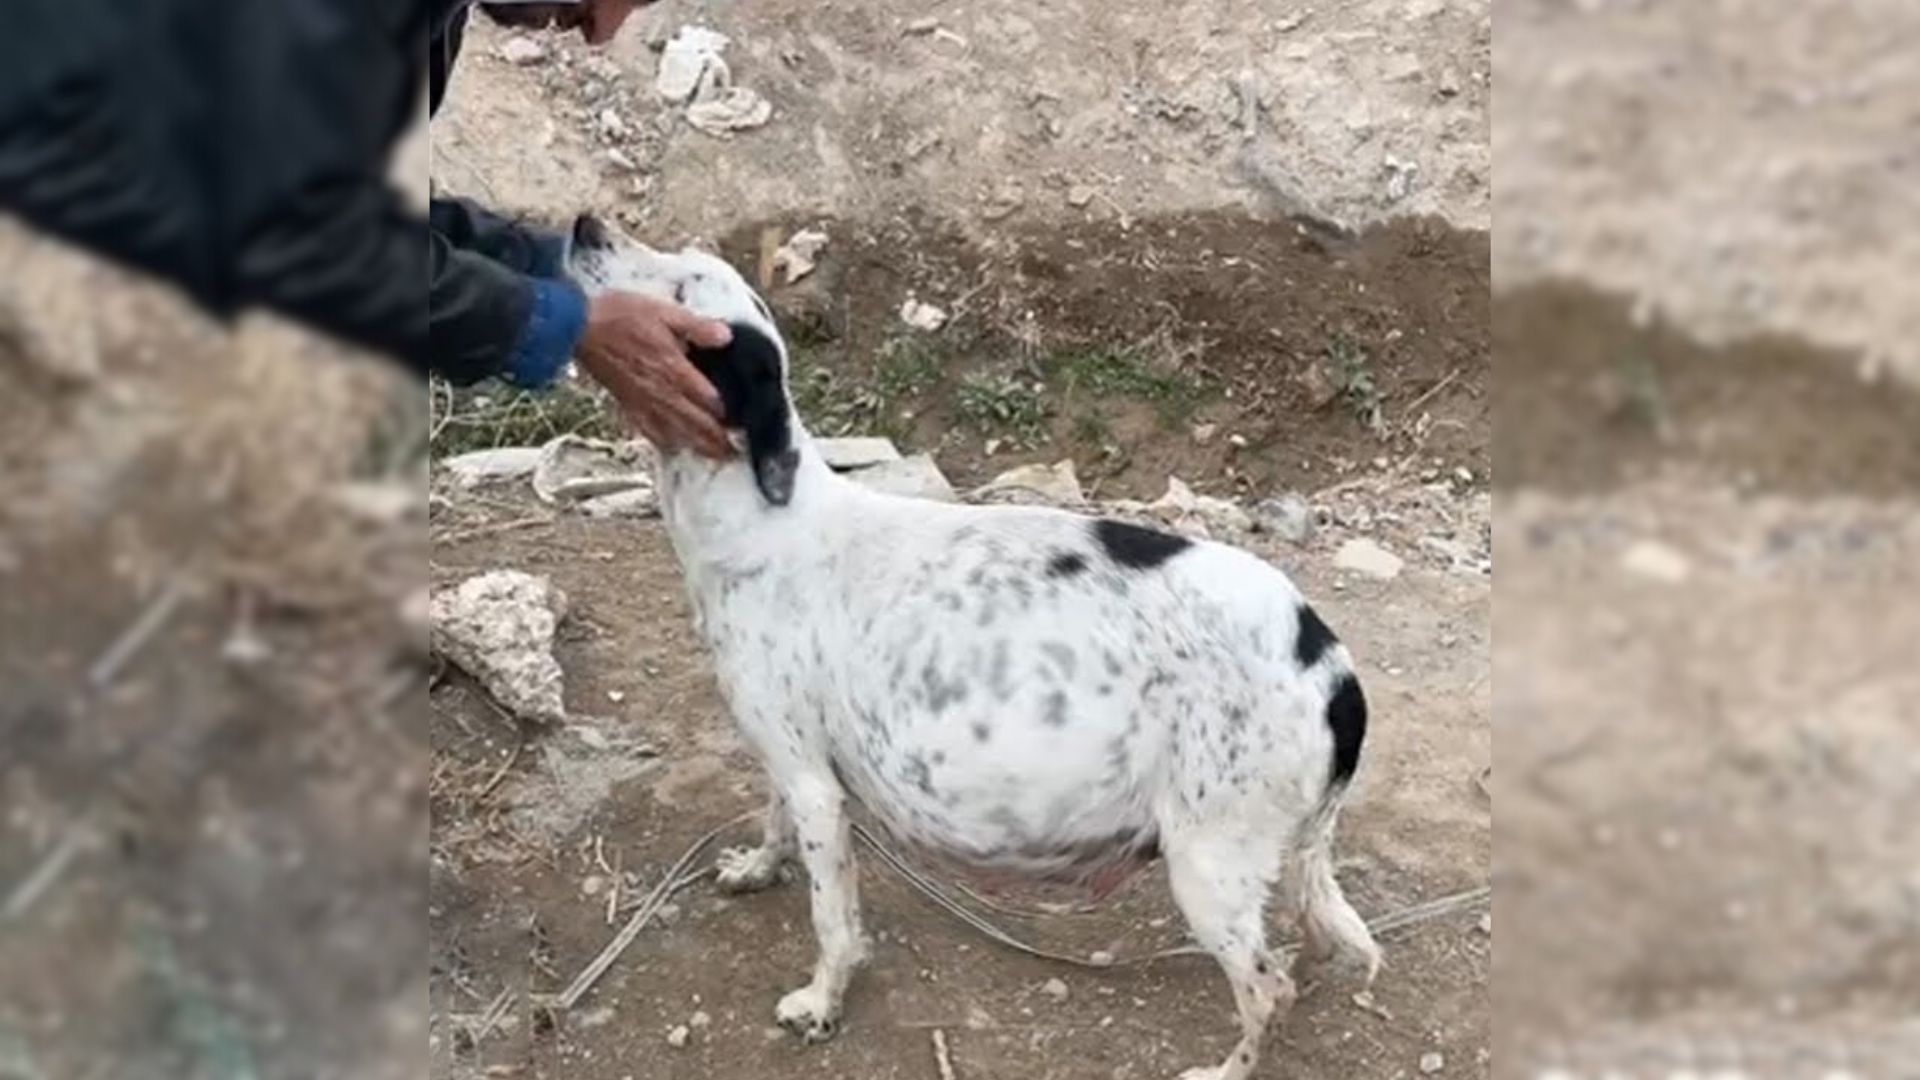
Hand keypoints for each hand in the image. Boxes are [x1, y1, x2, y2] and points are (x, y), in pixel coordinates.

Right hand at [573, 291, 734, 458]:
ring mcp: (642, 401)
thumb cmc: (620, 315)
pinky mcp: (626, 403)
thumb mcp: (664, 311)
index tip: (743, 421)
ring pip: (676, 432)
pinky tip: (673, 446)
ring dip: (697, 446)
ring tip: (715, 455)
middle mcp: (660, 392)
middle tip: (735, 452)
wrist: (578, 327)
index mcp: (674, 370)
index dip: (728, 413)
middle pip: (696, 424)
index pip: (709, 400)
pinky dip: (665, 441)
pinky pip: (648, 430)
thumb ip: (697, 327)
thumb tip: (725, 337)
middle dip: (717, 440)